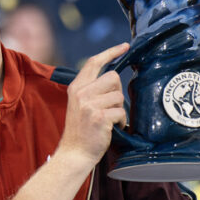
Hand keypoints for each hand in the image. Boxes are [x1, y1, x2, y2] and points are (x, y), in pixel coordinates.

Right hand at [56, 42, 129, 168]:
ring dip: (119, 109)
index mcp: (76, 87)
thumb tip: (113, 77)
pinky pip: (121, 112)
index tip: (125, 46)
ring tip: (108, 120)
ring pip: (119, 96)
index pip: (94, 62)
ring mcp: (89, 104)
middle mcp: (81, 93)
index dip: (110, 52)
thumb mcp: (79, 104)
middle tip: (109, 107)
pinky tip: (111, 128)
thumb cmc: (81, 130)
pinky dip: (120, 121)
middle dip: (117, 92)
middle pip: (113, 77)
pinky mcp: (99, 117)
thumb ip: (91, 89)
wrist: (74, 153)